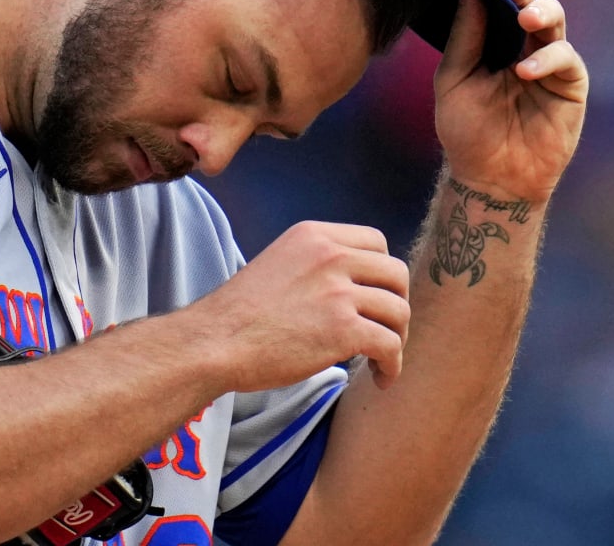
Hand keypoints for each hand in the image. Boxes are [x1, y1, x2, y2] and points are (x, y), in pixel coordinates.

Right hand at [190, 222, 410, 392]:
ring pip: (398, 311)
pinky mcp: (343, 330)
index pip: (376, 242)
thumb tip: (353, 285)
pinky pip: (390, 345)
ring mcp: (338, 292)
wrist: (215, 341)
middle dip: (396, 304)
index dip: (381, 273)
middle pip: (396, 274)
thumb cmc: (240, 314)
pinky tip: (381, 377)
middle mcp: (330, 256)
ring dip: (396, 339)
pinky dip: (392, 365)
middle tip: (383, 329)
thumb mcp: (278, 263)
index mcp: (313, 236)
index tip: (372, 298)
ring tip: (380, 359)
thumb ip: (315, 265)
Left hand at [433, 0, 587, 202]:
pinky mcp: (569, 83)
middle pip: (526, 0)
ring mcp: (548, 61)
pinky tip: (525, 70)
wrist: (489, 179)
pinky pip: (565, 58)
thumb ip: (464, 35)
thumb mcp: (454, 79)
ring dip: (540, 12)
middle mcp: (520, 43)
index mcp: (490, 38)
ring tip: (523, 18)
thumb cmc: (466, 131)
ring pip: (553, 20)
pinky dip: (546, 59)